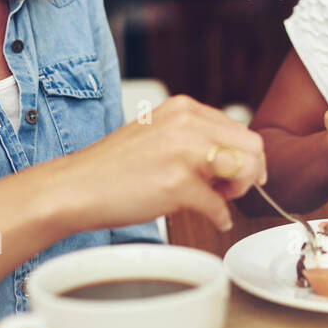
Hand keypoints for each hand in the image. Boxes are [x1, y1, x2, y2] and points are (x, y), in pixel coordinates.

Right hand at [52, 95, 265, 232]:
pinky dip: (221, 217)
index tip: (236, 173)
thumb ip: (193, 137)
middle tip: (232, 189)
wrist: (74, 187)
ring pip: (245, 169)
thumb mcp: (158, 134)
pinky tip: (213, 219)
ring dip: (240, 190)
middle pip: (252, 146)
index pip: (239, 128)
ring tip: (220, 199)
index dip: (244, 155)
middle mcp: (187, 123)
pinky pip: (220, 205)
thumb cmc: (112, 168)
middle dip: (249, 172)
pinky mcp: (178, 183)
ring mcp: (184, 152)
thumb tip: (231, 158)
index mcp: (184, 108)